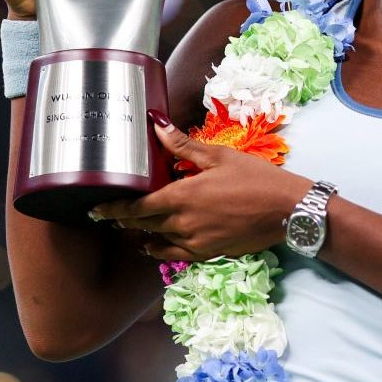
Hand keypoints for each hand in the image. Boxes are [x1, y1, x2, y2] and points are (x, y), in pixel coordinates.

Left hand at [88, 119, 312, 261]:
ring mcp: (195, 242)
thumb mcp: (218, 156)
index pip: (137, 206)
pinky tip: (153, 246)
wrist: (286, 211)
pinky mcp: (209, 253)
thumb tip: (156, 125)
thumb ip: (183, 145)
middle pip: (143, 224)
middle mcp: (183, 224)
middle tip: (107, 215)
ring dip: (141, 233)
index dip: (113, 208)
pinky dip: (160, 251)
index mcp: (183, 197)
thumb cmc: (255, 178)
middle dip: (123, 220)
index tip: (95, 209)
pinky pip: (175, 256)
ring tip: (128, 227)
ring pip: (157, 240)